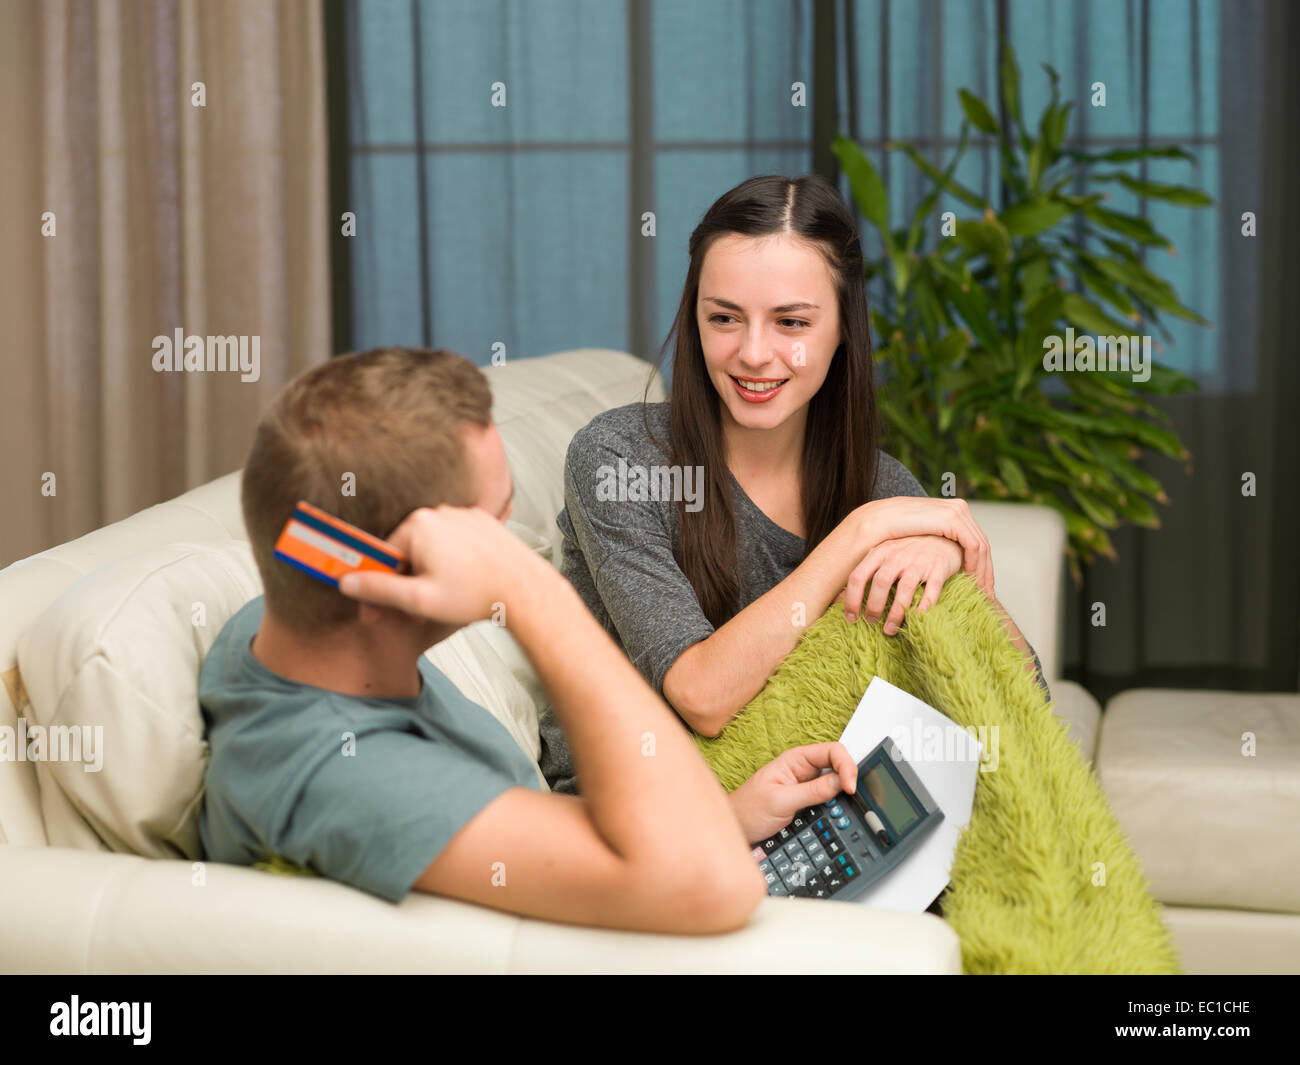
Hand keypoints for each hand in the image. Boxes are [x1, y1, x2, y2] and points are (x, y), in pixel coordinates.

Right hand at [337, 505, 538, 624]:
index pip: (383, 557)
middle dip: (407, 583)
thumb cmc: (477, 594)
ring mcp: (463, 516)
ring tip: (447, 598)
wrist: (526, 590)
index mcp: (418, 526)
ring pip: (432, 550)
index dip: (377, 588)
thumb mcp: (419, 600)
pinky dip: (452, 565)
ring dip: (430, 575)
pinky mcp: (482, 524)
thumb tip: (349, 583)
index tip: (374, 609)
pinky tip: (463, 584)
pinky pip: (455, 545)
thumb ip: (380, 590)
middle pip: (407, 552)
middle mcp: (440, 514)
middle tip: (416, 610)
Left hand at [729, 742, 859, 844]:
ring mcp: (806, 785)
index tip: (849, 787)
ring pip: (835, 783)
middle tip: (850, 799)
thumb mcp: (781, 801)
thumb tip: (840, 782)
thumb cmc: (748, 810)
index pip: (832, 751)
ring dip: (841, 795)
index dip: (846, 766)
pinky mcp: (807, 801)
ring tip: (841, 809)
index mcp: (796, 759)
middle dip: (847, 780)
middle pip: (838, 765)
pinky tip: (834, 814)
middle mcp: (803, 769)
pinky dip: (835, 806)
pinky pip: (828, 799)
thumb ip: (812, 791)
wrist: (737, 829)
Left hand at [843, 534, 962, 632]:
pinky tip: (916, 621)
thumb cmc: (908, 552)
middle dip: (873, 606)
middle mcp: (898, 554)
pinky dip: (922, 610)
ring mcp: (919, 561)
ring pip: (904, 590)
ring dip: (895, 614)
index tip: (850, 618)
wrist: (943, 536)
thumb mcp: (885, 556)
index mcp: (880, 552)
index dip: (851, 599)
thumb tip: (839, 599)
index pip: (858, 575)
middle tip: (871, 622)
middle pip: (880, 582)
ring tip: (889, 630)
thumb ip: (867, 572)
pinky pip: (930, 593)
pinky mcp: (939, 569)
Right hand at [849, 497, 993, 597]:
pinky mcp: (951, 519)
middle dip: (985, 570)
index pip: (974, 539)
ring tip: (980, 591)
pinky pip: (973, 545)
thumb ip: (932, 543)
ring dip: (982, 570)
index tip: (980, 585)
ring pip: (981, 546)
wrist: (874, 522)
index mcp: (951, 509)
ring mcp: (956, 511)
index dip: (979, 563)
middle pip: (981, 543)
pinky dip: (975, 564)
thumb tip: (941, 561)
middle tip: (987, 593)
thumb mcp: (918, 539)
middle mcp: (957, 507)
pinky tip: (970, 579)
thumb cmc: (890, 533)